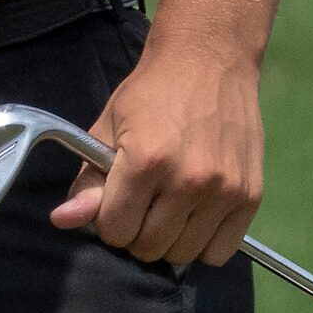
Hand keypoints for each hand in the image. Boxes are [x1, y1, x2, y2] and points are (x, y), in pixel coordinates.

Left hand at [49, 29, 264, 266]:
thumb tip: (62, 221)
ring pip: (182, 254)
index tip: (117, 199)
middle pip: (148, 247)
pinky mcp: (250, 196)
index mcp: (146, 160)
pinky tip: (196, 214)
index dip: (110, 219)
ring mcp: (223, 190)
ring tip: (169, 204)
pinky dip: (203, 243)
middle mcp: (188, 180)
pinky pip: (219, 252)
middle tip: (143, 201)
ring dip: (169, 239)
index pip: (115, 230)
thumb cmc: (152, 91)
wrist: (208, 58)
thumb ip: (88, 180)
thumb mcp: (109, 126)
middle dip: (136, 230)